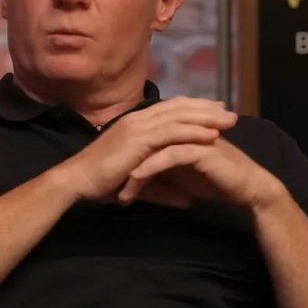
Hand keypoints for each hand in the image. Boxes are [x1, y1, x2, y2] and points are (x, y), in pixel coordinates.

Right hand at [57, 97, 237, 205]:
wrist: (77, 181)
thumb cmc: (101, 183)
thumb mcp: (140, 183)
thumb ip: (164, 189)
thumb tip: (188, 200)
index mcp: (135, 123)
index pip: (171, 109)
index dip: (194, 109)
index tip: (216, 112)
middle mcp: (138, 119)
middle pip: (179, 107)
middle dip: (206, 109)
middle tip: (230, 111)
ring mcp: (137, 126)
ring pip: (179, 116)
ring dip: (206, 117)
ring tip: (229, 121)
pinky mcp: (137, 139)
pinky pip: (171, 132)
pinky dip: (192, 131)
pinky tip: (211, 134)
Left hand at [117, 138, 285, 209]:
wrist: (247, 189)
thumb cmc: (217, 181)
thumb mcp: (182, 176)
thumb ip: (163, 170)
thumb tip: (139, 175)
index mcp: (179, 132)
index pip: (145, 140)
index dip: (127, 158)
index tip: (110, 180)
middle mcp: (184, 130)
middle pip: (146, 140)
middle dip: (125, 163)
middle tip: (107, 183)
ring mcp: (192, 137)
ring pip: (154, 147)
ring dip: (135, 169)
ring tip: (121, 189)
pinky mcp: (200, 150)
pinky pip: (168, 156)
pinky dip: (151, 168)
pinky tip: (137, 180)